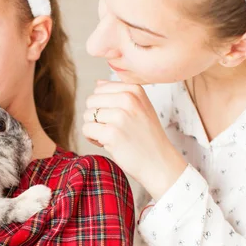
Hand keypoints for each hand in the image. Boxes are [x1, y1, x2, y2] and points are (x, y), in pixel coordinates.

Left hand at [82, 80, 186, 199]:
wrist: (159, 162)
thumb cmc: (147, 137)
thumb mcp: (140, 107)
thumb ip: (119, 93)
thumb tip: (97, 82)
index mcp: (134, 90)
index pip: (99, 89)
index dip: (102, 105)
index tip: (116, 117)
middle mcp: (128, 99)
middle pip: (91, 101)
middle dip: (96, 116)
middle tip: (112, 128)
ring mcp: (120, 116)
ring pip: (87, 115)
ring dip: (94, 128)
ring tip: (111, 136)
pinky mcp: (111, 133)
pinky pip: (87, 129)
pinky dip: (92, 138)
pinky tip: (106, 143)